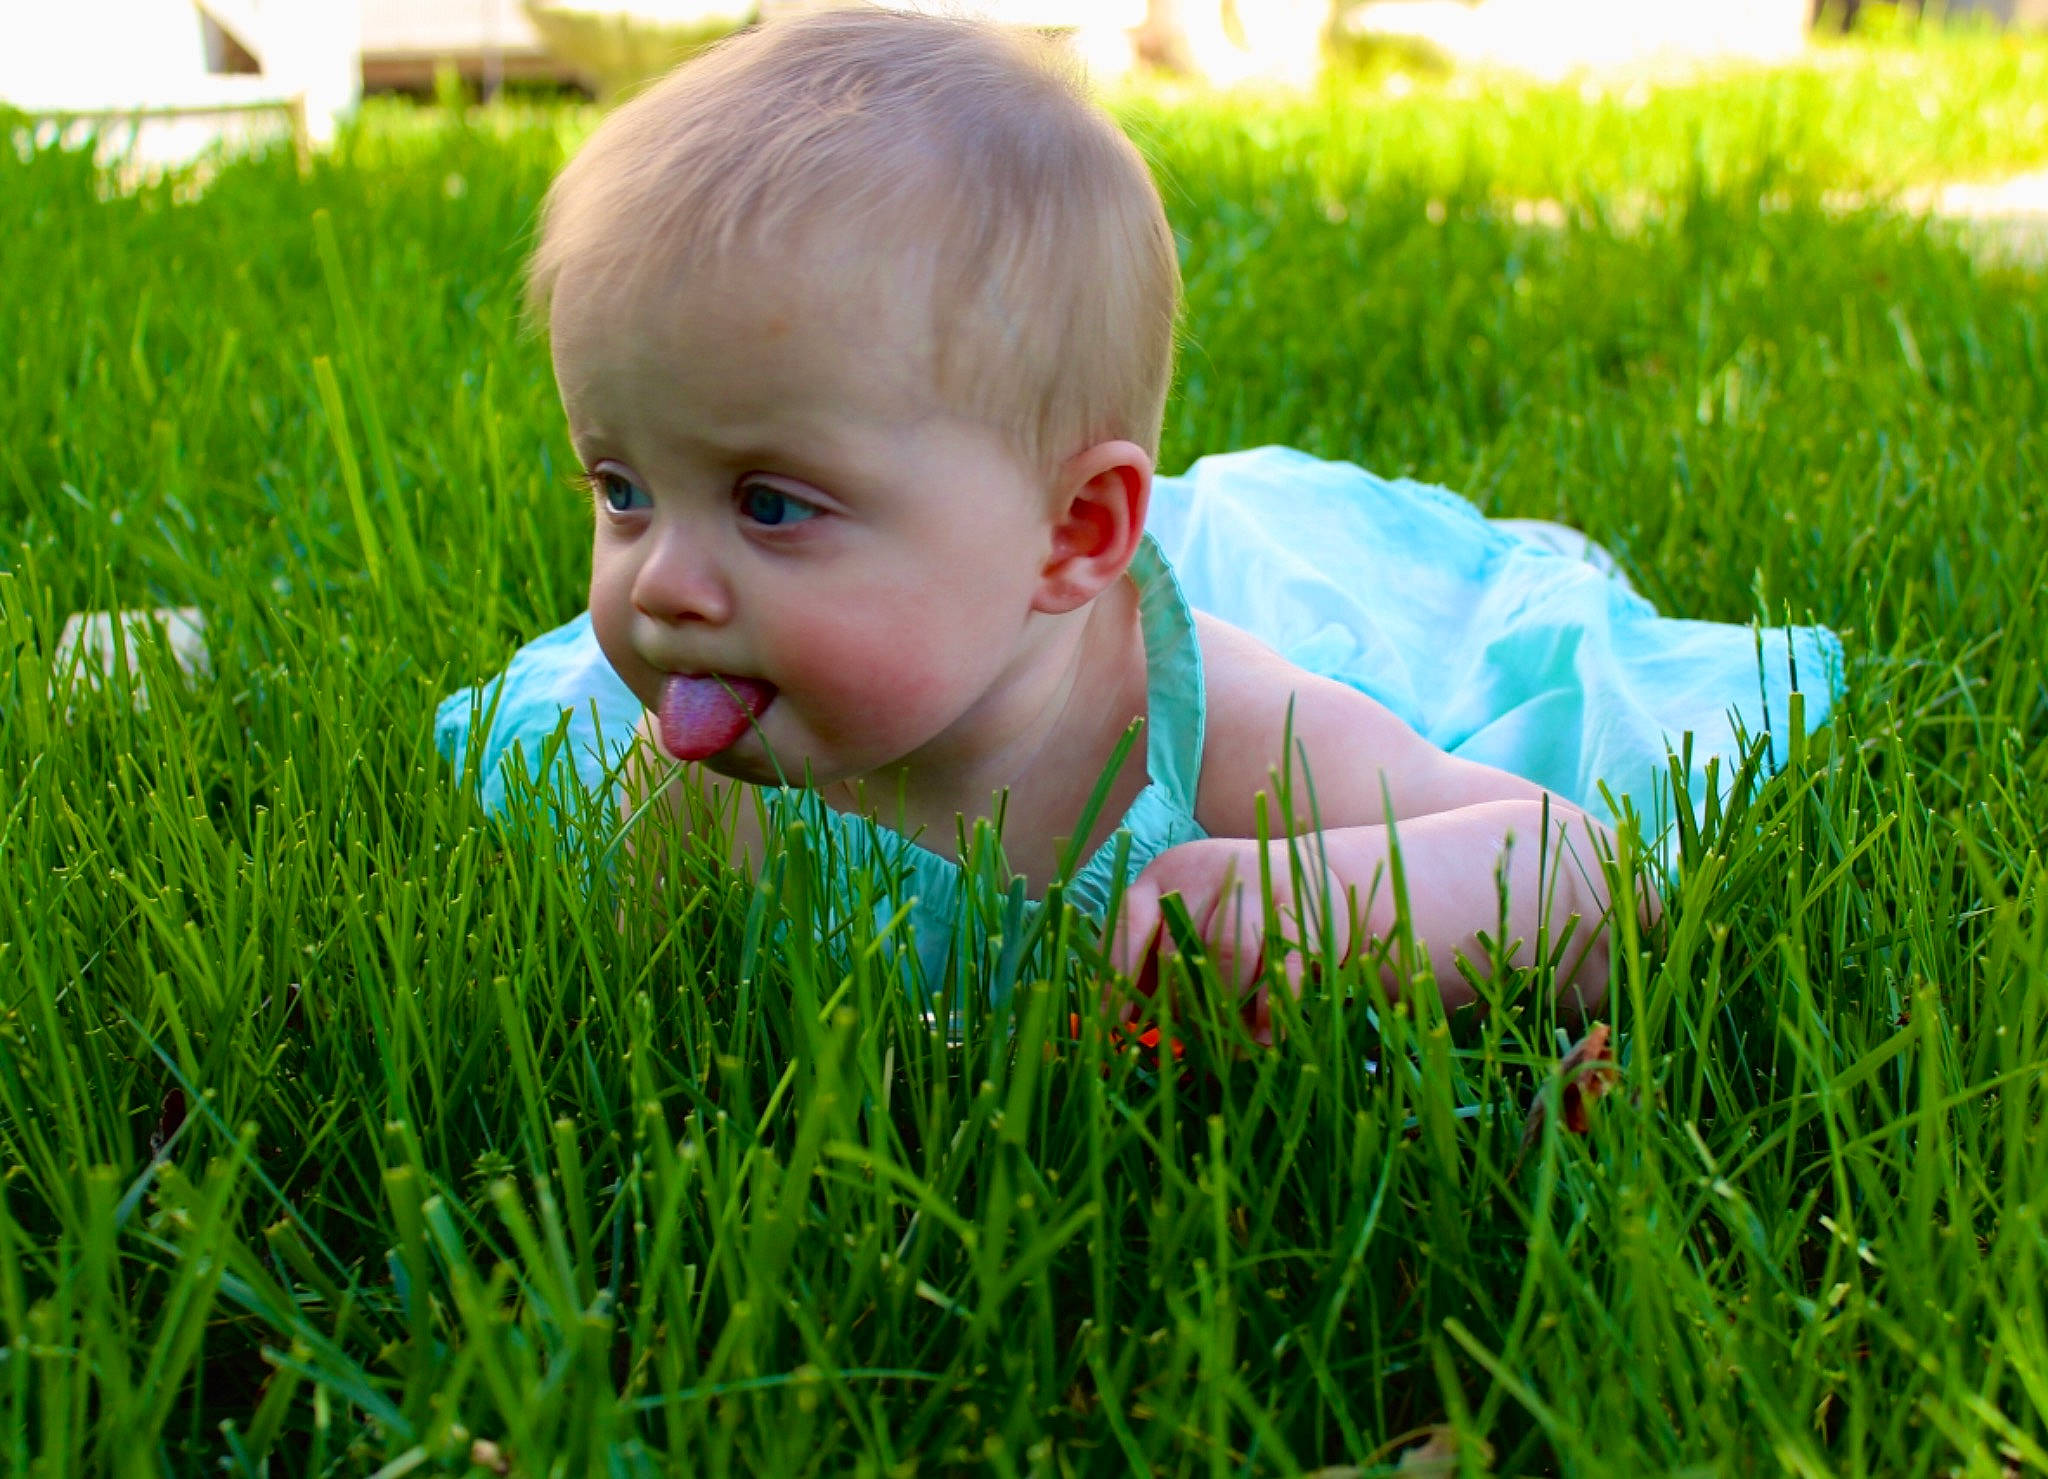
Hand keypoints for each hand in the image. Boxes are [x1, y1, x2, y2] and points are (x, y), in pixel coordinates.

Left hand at [1108, 837, 1350, 1046]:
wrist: (1304, 871)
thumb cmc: (1227, 910)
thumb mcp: (1184, 919)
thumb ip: (1153, 960)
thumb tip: (1123, 1020)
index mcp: (1163, 877)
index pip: (1130, 921)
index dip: (1119, 974)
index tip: (1115, 1021)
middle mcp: (1204, 873)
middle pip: (1179, 945)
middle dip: (1180, 1005)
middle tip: (1189, 1041)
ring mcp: (1255, 883)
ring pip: (1229, 952)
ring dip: (1225, 1007)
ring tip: (1229, 1046)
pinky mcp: (1298, 904)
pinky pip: (1282, 963)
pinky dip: (1271, 1006)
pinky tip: (1268, 1035)